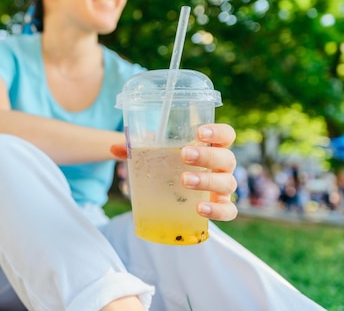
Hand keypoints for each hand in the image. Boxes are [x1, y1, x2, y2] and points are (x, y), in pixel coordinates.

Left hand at [110, 123, 237, 220]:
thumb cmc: (169, 167)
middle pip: (226, 158)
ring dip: (207, 180)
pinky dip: (217, 210)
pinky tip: (200, 209)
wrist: (176, 195)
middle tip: (184, 155)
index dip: (218, 132)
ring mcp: (223, 188)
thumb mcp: (154, 156)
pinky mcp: (221, 207)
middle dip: (207, 156)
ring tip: (185, 180)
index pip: (226, 135)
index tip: (199, 132)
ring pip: (227, 183)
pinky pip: (228, 211)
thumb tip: (114, 148)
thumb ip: (136, 150)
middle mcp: (222, 167)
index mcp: (211, 148)